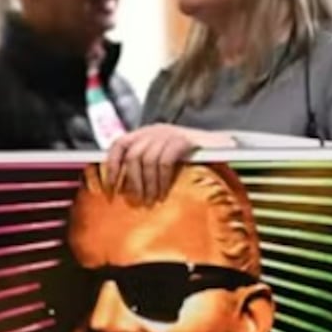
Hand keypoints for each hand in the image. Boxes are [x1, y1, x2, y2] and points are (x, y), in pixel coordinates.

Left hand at [103, 125, 235, 204]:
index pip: (118, 145)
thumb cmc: (188, 158)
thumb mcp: (161, 157)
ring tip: (151, 201)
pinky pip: (165, 162)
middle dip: (132, 182)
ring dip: (147, 185)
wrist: (221, 147)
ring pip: (147, 160)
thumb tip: (124, 189)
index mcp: (144, 133)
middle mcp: (154, 130)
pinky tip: (163, 193)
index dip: (111, 168)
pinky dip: (161, 180)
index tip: (110, 190)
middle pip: (132, 156)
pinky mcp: (183, 140)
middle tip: (138, 201)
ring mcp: (169, 133)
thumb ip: (144, 166)